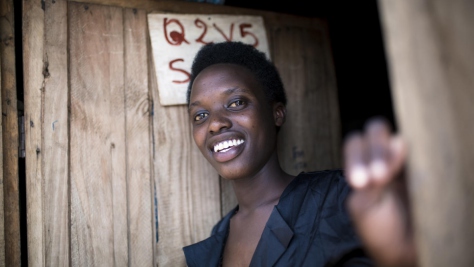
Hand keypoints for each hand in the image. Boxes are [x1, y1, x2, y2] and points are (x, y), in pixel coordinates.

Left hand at [344, 118, 416, 266]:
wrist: (404, 252)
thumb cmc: (379, 230)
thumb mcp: (364, 205)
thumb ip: (369, 174)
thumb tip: (394, 143)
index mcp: (360, 165)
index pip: (355, 144)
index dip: (356, 157)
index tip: (360, 182)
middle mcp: (381, 157)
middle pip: (376, 131)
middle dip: (375, 150)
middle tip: (377, 178)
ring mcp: (405, 160)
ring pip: (398, 138)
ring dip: (389, 153)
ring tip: (385, 177)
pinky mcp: (426, 168)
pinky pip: (421, 152)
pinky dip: (412, 158)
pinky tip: (408, 173)